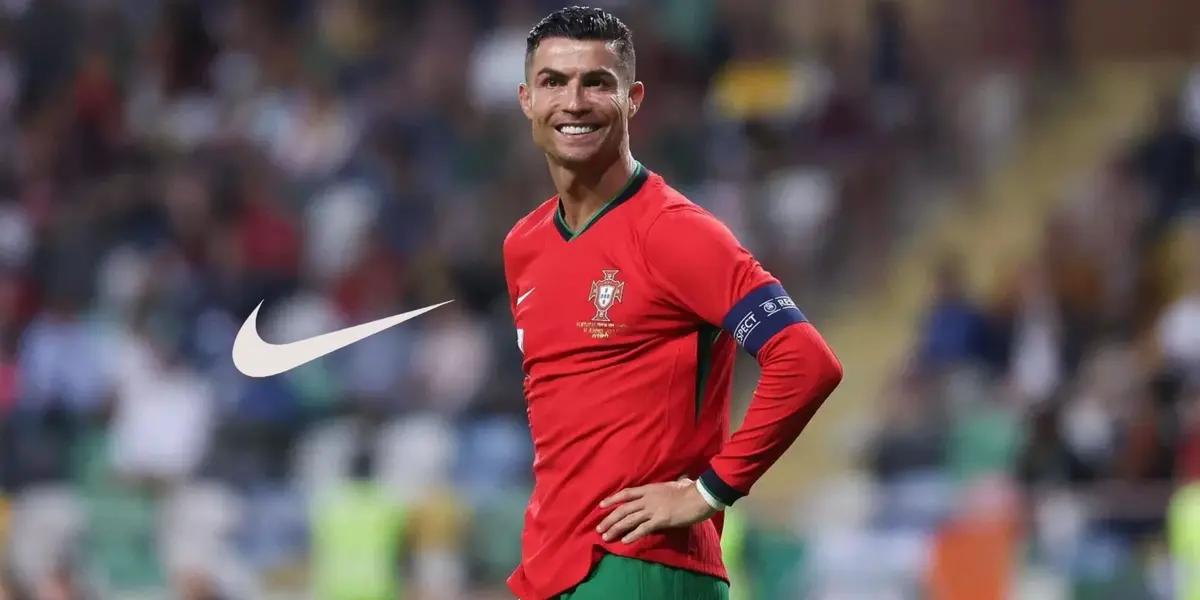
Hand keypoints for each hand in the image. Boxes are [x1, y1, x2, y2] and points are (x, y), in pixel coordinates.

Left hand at [596, 477, 717, 543]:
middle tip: (599, 528)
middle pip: (623, 509)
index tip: (601, 506)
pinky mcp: (661, 520)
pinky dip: (632, 535)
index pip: (626, 493)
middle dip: (609, 519)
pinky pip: (643, 529)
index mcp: (650, 489)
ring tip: (606, 536)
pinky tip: (624, 541)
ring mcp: (654, 509)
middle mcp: (648, 499)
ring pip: (629, 519)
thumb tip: (676, 482)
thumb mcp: (674, 485)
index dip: (612, 499)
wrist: (701, 496)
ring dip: (616, 528)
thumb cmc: (690, 490)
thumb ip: (668, 486)